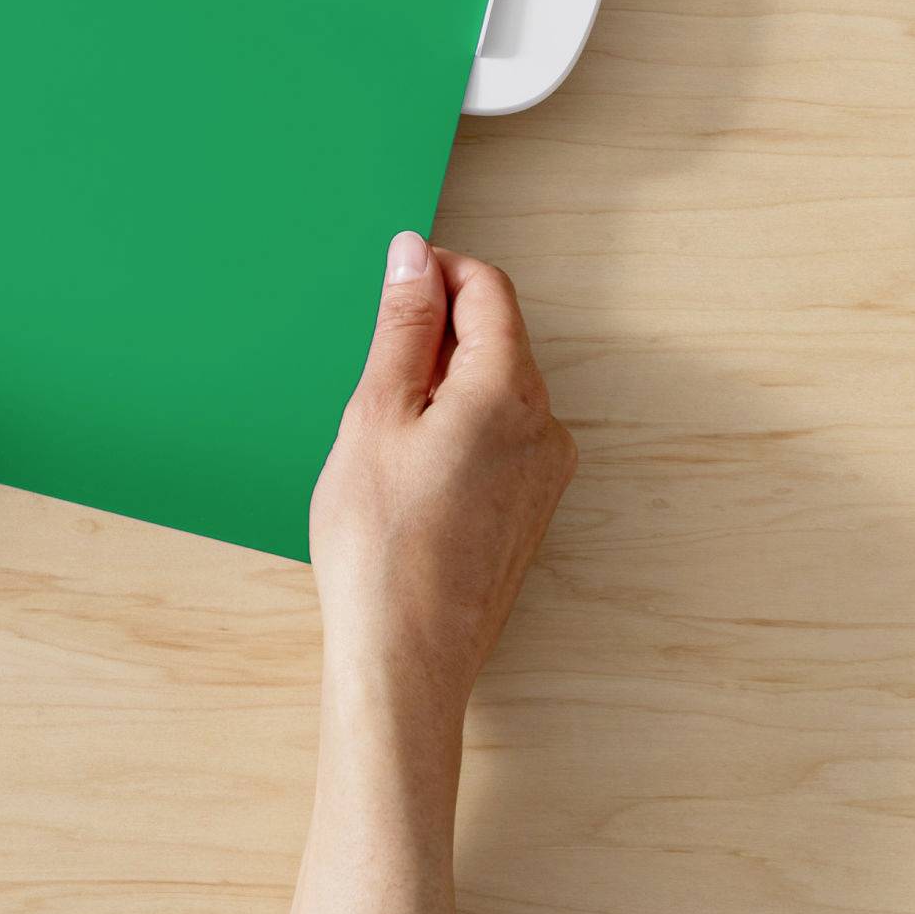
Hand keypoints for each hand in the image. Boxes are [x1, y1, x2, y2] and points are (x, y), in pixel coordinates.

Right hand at [285, 232, 575, 913]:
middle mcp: (544, 425)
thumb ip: (403, 325)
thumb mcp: (376, 413)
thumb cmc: (380, 541)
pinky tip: (406, 468)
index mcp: (509, 390)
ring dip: (441, 380)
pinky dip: (454, 425)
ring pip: (494, 387)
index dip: (436, 271)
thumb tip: (414, 255)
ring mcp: (543, 472)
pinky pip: (497, 435)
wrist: (405, 658)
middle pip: (496, 336)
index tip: (388, 283)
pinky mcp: (529, 509)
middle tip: (370, 369)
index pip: (488, 288)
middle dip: (435, 331)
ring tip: (381, 428)